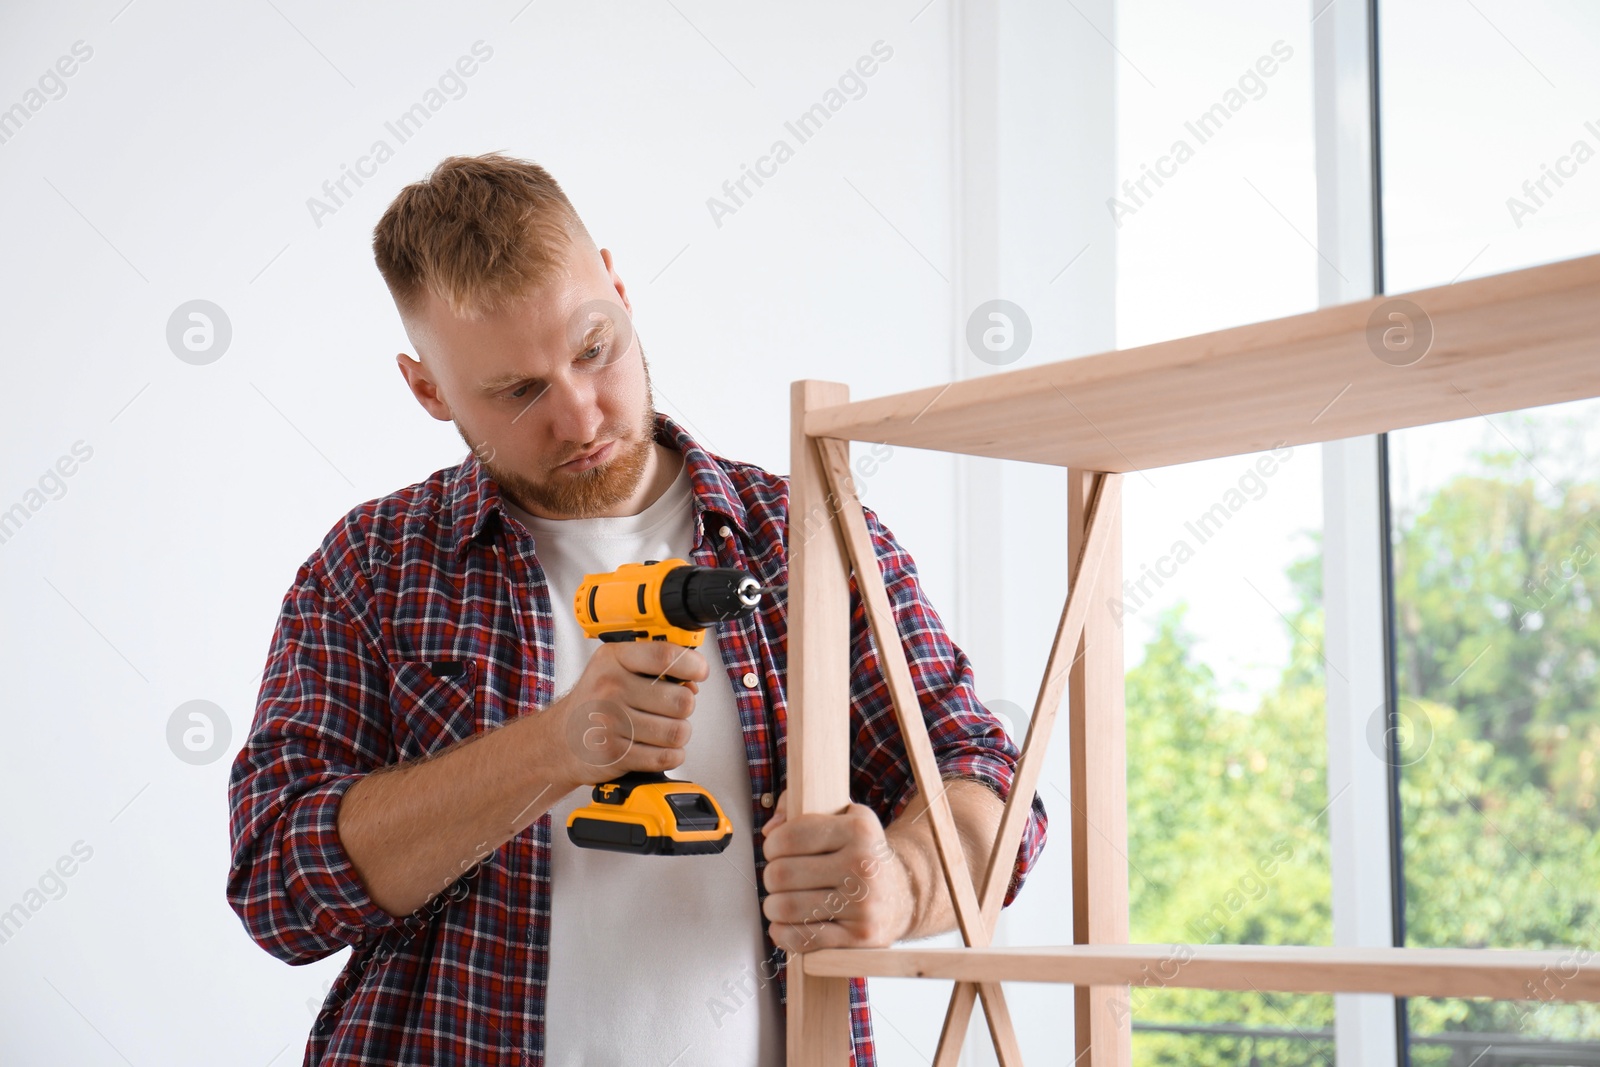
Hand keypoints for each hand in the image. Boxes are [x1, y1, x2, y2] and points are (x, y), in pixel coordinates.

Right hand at [543, 640, 709, 788]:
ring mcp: (610, 722)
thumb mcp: (615, 669)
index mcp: (613, 660)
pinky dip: (670, 755)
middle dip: (684, 708)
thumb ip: (654, 668)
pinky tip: (656, 748)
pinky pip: (666, 757)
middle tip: (670, 709)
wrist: (557, 741)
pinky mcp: (615, 754)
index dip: (692, 665)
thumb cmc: (594, 703)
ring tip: (662, 730)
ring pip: (677, 732)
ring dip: (678, 734)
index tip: (699, 672)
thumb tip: (692, 683)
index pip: (665, 656)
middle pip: (680, 700)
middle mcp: (610, 688)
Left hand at [759, 790, 914, 951]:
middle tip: (779, 878)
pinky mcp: (860, 935)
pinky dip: (783, 934)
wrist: (901, 893)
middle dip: (771, 878)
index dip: (772, 845)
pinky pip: (803, 938)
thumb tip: (770, 830)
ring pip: (786, 907)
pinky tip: (785, 925)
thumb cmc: (858, 853)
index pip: (790, 837)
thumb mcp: (840, 817)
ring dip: (773, 907)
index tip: (776, 850)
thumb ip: (797, 806)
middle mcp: (865, 865)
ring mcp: (864, 904)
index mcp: (859, 830)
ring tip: (780, 901)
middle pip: (782, 874)